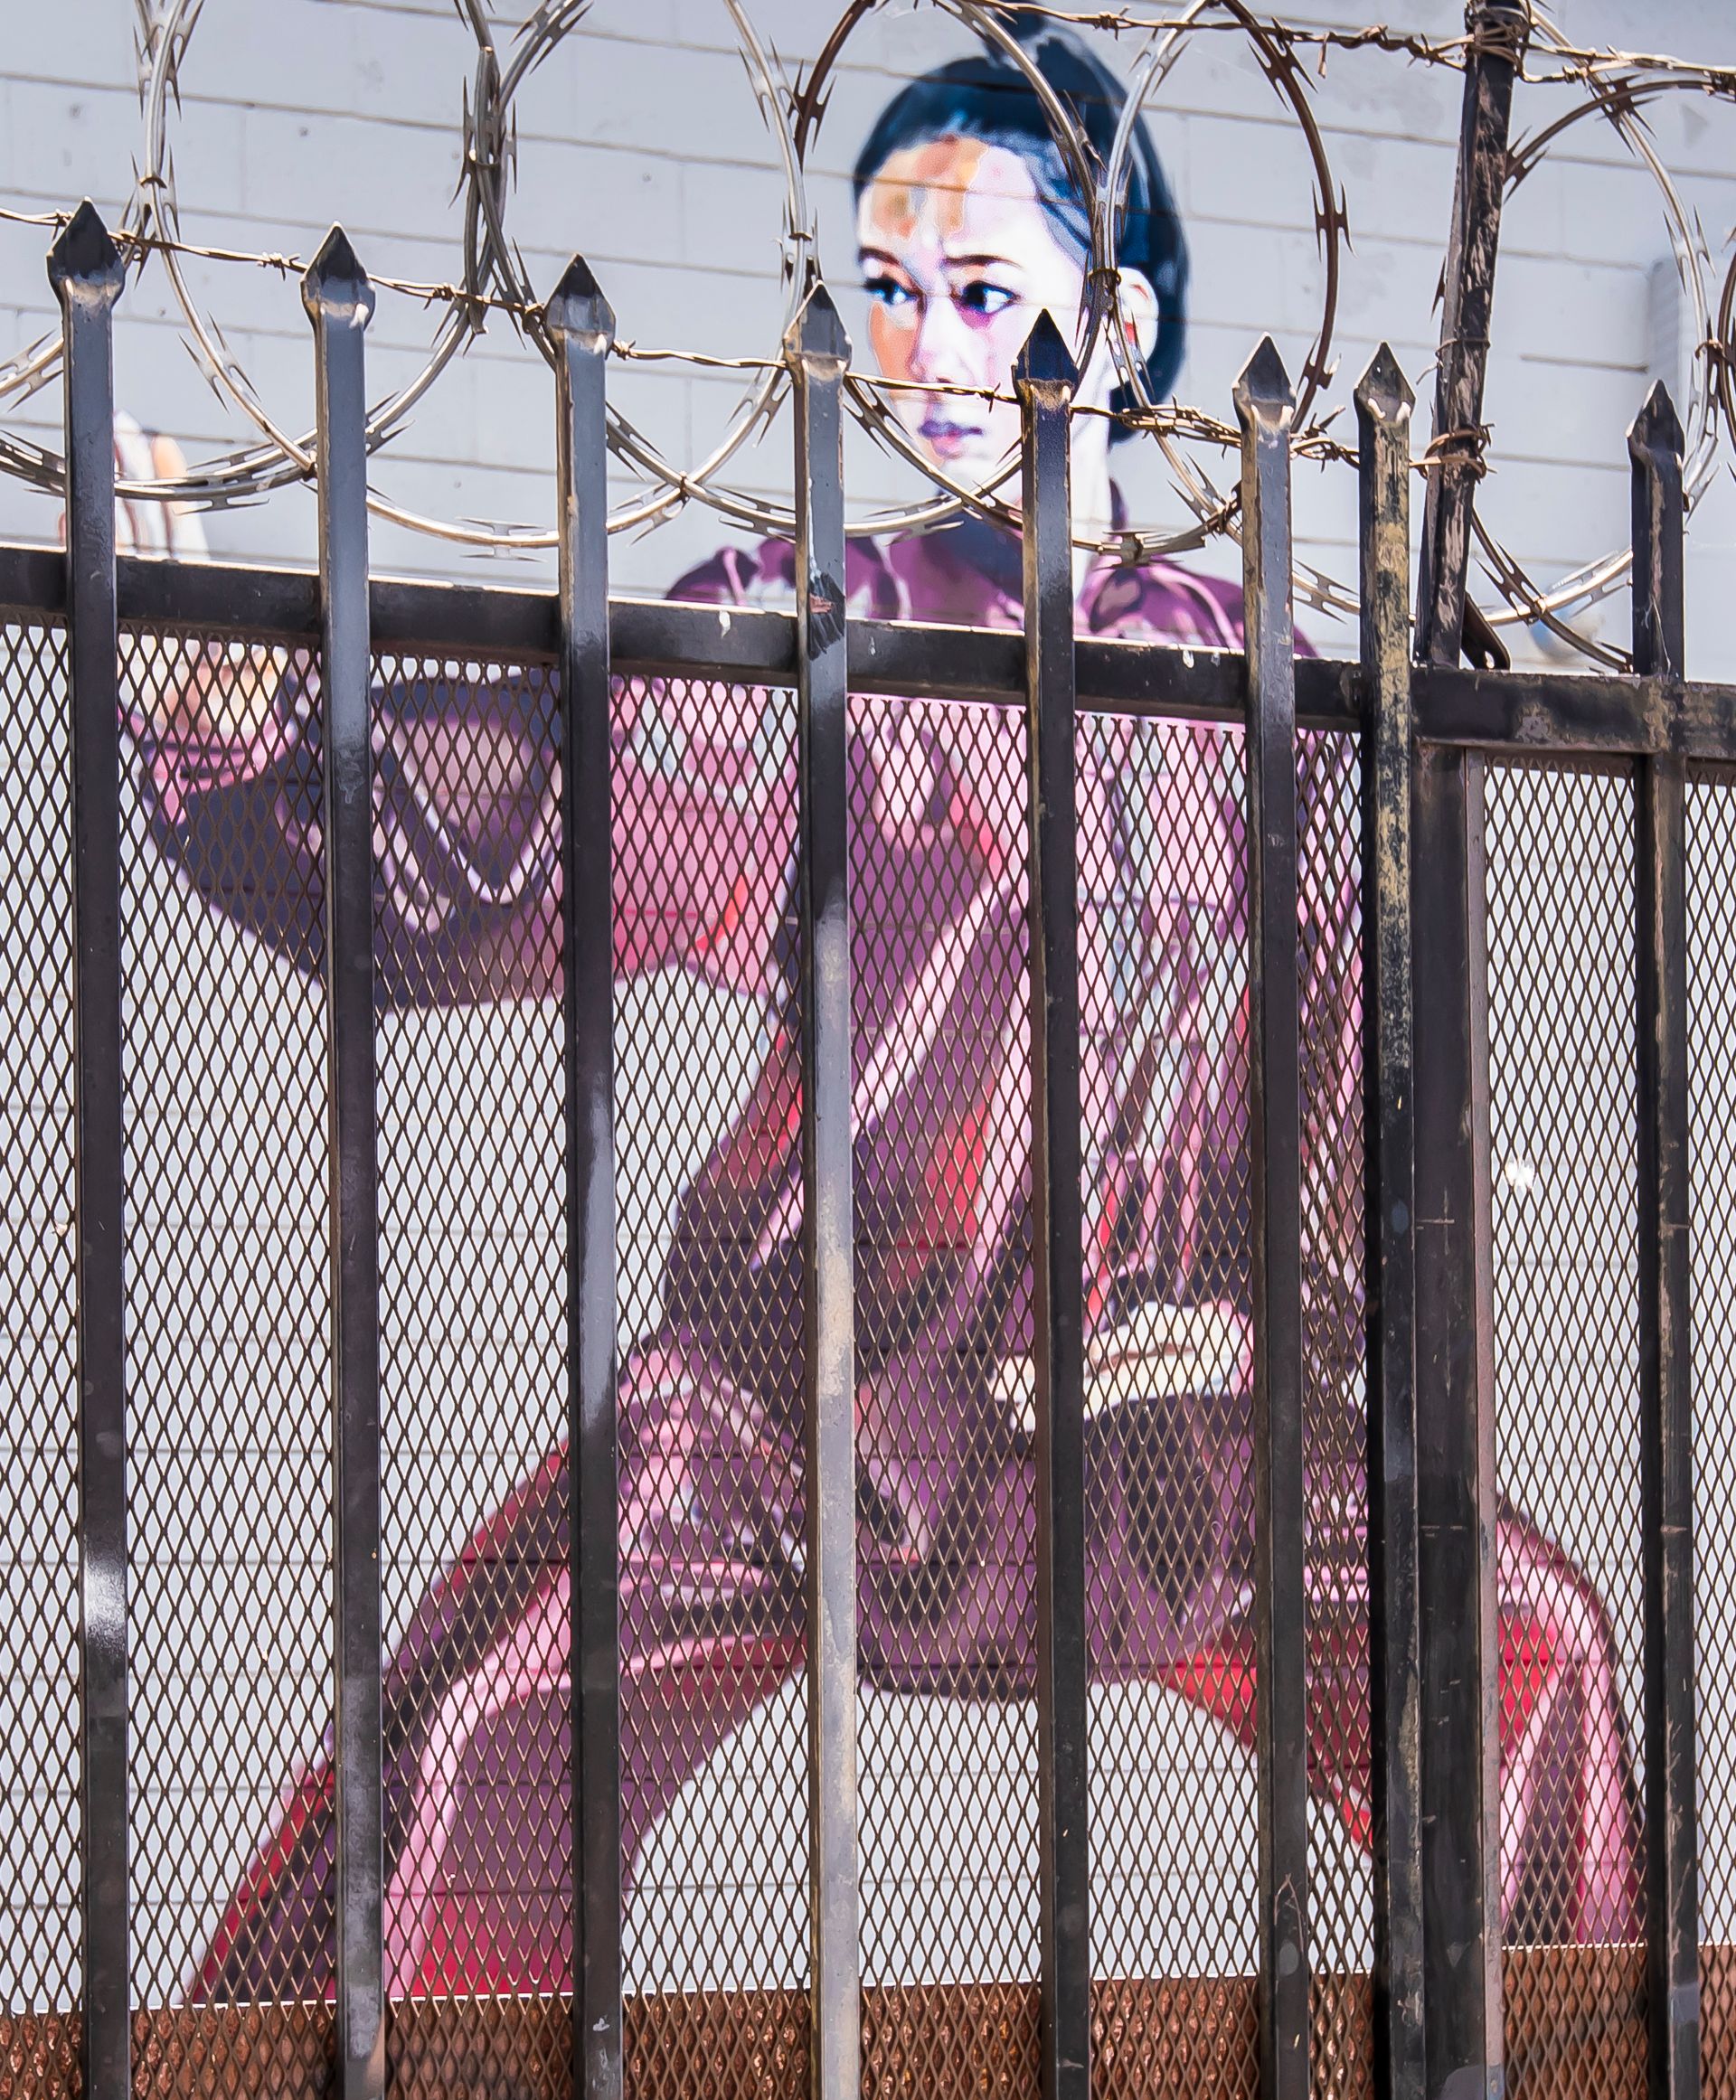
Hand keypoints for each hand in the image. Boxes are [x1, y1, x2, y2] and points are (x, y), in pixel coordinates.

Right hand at [67, 415, 286, 747]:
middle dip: (134, 474)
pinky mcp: (112, 619)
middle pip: (147, 519)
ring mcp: (136, 597)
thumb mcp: (255, 681)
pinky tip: (67, 521)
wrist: (195, 735)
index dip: (173, 490)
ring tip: (95, 459)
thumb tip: (277, 646)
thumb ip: (263, 661)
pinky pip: (93, 577)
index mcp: (201, 590)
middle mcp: (167, 586)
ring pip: (119, 537)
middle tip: (121, 428)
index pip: (184, 529)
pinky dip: (79, 548)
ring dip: (105, 499)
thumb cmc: (231, 704)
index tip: (163, 447)